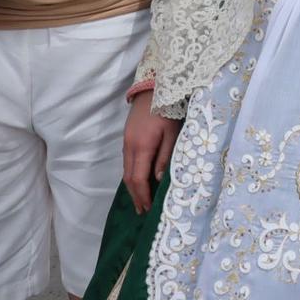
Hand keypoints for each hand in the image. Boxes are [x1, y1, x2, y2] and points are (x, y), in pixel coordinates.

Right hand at [123, 90, 182, 213]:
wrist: (153, 88)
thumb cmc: (169, 110)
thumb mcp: (172, 134)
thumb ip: (165, 157)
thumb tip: (157, 180)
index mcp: (142, 147)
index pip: (139, 178)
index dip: (143, 195)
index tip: (148, 208)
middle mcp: (129, 146)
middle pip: (129, 177)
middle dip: (136, 195)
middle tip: (143, 211)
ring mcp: (126, 142)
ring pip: (126, 170)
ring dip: (133, 186)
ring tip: (141, 200)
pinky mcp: (127, 138)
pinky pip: (127, 162)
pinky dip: (132, 175)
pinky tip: (139, 180)